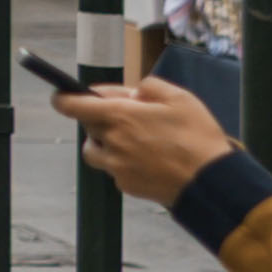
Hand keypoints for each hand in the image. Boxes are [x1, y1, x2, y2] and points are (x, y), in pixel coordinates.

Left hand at [57, 74, 230, 206]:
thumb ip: (150, 87)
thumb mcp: (179, 98)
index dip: (63, 98)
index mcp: (120, 116)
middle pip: (88, 126)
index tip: (61, 95)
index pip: (73, 106)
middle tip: (127, 115)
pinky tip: (147, 158)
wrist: (210, 183)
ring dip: (106, 141)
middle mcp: (111, 142)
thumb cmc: (197, 137)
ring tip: (134, 138)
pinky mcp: (125, 185)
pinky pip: (113, 168)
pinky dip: (122, 161)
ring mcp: (115, 167)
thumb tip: (132, 92)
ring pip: (95, 150)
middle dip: (100, 117)